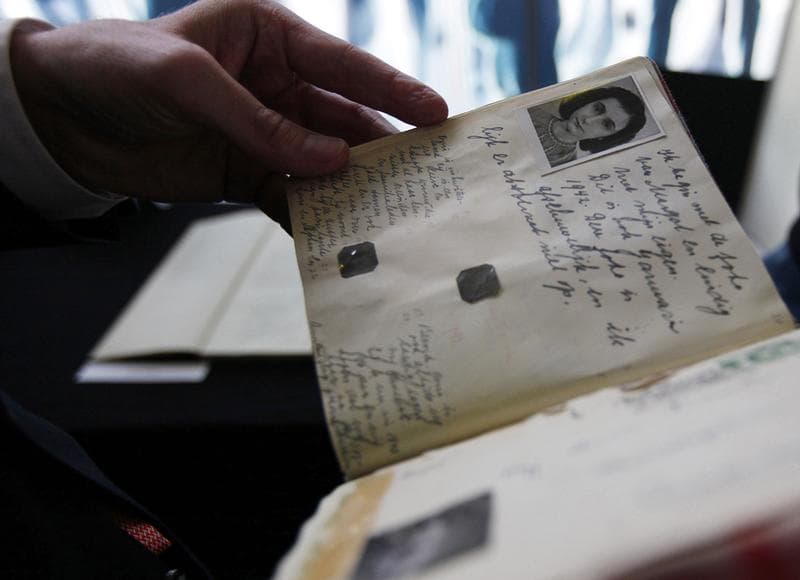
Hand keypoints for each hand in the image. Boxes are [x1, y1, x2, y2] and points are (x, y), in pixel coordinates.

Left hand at [9, 0, 447, 221]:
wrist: (61, 119)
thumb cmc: (117, 69)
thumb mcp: (189, 82)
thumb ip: (261, 123)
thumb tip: (330, 162)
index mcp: (267, 37)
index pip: (341, 65)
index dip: (390, 91)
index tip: (435, 114)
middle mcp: (273, 84)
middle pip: (341, 119)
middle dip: (380, 146)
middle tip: (424, 174)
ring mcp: (261, 132)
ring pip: (321, 161)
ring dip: (351, 186)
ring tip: (390, 210)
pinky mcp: (244, 172)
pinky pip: (289, 193)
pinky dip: (311, 213)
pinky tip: (335, 231)